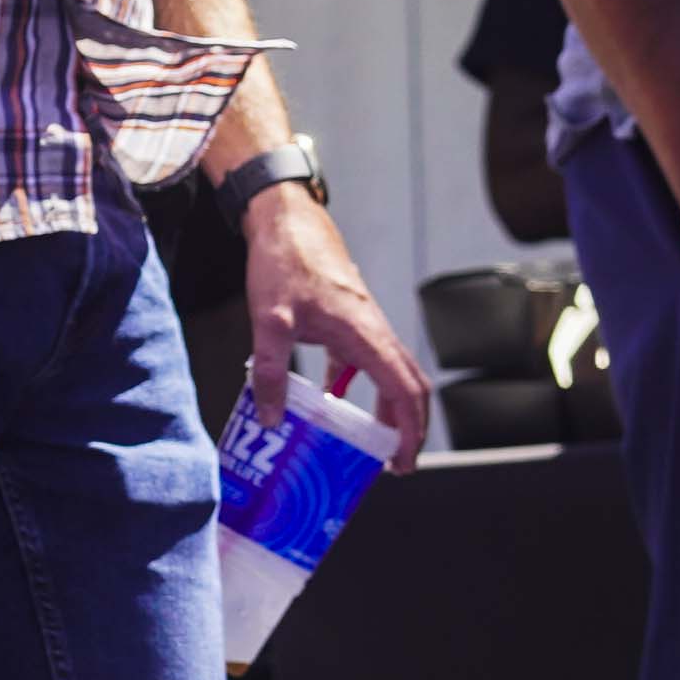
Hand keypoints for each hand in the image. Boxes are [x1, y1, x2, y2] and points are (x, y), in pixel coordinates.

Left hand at [239, 180, 433, 455]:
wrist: (286, 217)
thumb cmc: (284, 260)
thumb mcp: (269, 322)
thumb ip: (270, 373)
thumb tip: (272, 419)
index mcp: (365, 334)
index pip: (404, 390)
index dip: (409, 431)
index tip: (402, 462)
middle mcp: (374, 329)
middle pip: (410, 385)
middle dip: (409, 427)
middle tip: (395, 463)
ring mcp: (365, 322)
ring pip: (392, 371)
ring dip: (389, 408)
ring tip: (370, 441)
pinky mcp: (349, 316)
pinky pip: (365, 358)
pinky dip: (358, 385)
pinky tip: (331, 399)